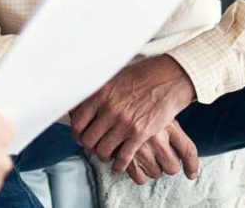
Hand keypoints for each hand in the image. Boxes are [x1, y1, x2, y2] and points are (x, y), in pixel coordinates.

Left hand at [69, 55, 195, 175]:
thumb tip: (83, 100)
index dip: (77, 132)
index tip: (79, 135)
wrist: (167, 79)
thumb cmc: (141, 76)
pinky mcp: (140, 133)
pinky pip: (124, 156)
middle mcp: (110, 109)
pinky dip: (118, 165)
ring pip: (104, 150)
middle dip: (89, 145)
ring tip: (105, 154)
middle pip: (88, 138)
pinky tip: (117, 167)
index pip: (78, 121)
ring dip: (103, 155)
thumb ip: (98, 91)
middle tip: (92, 146)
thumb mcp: (113, 77)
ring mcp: (125, 122)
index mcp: (100, 94)